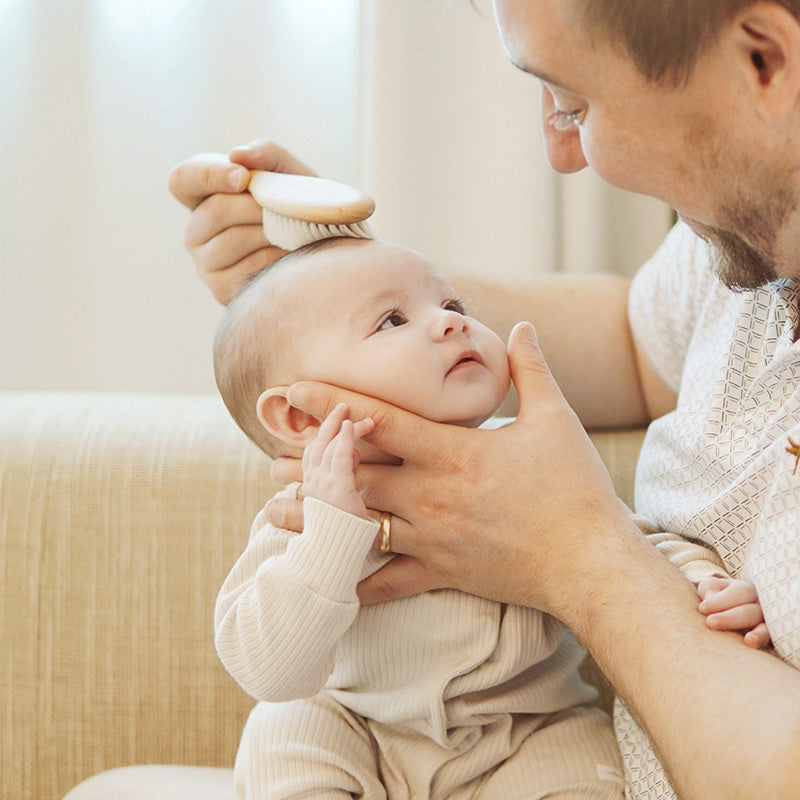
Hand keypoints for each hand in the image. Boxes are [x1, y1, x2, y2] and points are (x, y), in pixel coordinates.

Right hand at [167, 139, 316, 302]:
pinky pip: (247, 268)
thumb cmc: (297, 205)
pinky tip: (287, 254)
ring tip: (290, 230)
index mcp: (201, 195)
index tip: (243, 178)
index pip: (182, 179)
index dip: (210, 176)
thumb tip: (238, 156)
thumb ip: (265, 154)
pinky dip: (273, 257)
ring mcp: (204, 262)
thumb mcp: (287, 173)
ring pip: (232, 240)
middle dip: (255, 207)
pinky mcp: (220, 288)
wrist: (322, 247)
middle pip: (215, 212)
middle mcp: (195, 230)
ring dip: (268, 232)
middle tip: (283, 209)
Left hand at [280, 322, 635, 620]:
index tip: (295, 389)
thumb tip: (522, 326)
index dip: (333, 402)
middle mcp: (431, 495)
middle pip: (355, 476)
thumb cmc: (575, 489)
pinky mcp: (443, 573)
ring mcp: (432, 537)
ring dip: (314, 518)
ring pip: (358, 526)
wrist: (590, 562)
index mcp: (454, 453)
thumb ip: (531, 370)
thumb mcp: (555, 420)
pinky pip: (390, 582)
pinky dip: (358, 583)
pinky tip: (329, 583)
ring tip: (274, 512)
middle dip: (310, 465)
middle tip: (272, 458)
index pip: (381, 420)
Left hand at [697, 576, 771, 648]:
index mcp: (746, 591)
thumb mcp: (711, 589)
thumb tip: (710, 604)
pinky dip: (771, 652)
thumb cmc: (716, 598)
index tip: (702, 608)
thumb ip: (709, 591)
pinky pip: (774, 648)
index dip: (720, 600)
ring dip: (760, 635)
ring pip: (767, 630)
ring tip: (749, 641)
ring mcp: (770, 626)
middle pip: (750, 612)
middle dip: (730, 618)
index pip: (739, 592)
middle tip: (710, 623)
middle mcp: (762, 607)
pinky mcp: (772, 645)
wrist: (729, 614)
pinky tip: (766, 656)